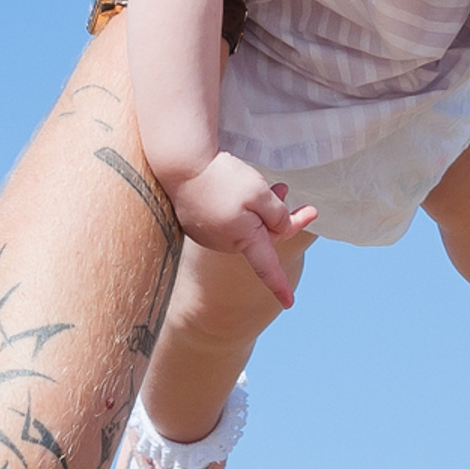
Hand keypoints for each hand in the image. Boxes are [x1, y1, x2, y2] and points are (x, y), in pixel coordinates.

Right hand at [170, 153, 318, 307]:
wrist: (179, 164)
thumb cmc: (222, 178)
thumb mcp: (260, 193)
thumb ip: (277, 215)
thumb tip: (282, 228)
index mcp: (243, 239)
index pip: (267, 267)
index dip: (280, 285)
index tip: (290, 303)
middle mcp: (224, 243)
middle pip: (260, 236)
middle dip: (278, 217)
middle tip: (286, 190)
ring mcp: (207, 234)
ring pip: (244, 226)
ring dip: (258, 209)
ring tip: (265, 184)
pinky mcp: (196, 222)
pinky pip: (226, 220)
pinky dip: (238, 207)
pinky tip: (234, 187)